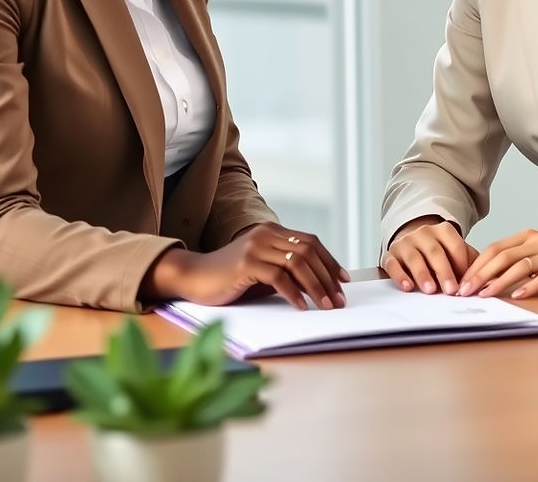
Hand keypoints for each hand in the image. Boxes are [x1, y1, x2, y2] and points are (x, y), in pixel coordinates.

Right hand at [143, 223, 349, 310]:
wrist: (193, 277)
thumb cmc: (230, 278)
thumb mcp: (263, 271)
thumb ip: (286, 271)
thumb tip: (319, 286)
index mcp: (272, 230)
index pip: (310, 242)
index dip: (330, 261)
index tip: (344, 280)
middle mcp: (266, 233)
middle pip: (308, 251)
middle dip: (327, 276)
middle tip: (339, 300)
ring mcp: (255, 246)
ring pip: (297, 263)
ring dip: (316, 287)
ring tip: (326, 306)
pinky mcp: (245, 263)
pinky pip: (279, 277)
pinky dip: (294, 294)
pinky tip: (302, 307)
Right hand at [382, 216, 479, 294]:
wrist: (412, 243)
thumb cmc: (439, 253)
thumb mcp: (456, 252)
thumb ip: (470, 261)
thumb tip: (488, 279)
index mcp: (443, 230)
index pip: (455, 246)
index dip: (462, 265)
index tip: (466, 283)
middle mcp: (423, 233)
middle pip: (435, 252)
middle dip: (444, 271)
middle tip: (451, 290)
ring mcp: (405, 243)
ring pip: (414, 257)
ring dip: (423, 274)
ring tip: (430, 290)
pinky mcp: (390, 255)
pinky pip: (393, 264)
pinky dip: (400, 276)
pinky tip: (408, 286)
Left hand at [457, 229, 537, 299]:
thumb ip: (518, 261)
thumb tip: (488, 279)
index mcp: (526, 237)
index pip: (494, 249)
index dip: (476, 265)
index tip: (461, 281)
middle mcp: (537, 241)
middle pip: (502, 256)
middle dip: (481, 274)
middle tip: (466, 291)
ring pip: (520, 266)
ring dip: (500, 281)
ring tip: (485, 295)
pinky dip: (531, 285)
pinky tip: (519, 295)